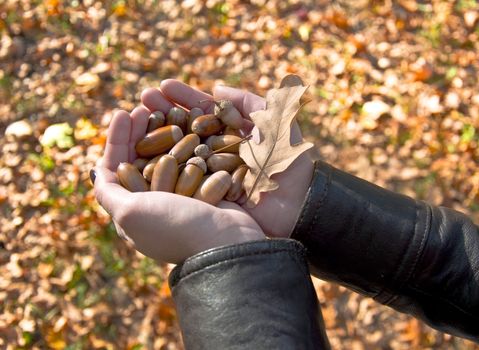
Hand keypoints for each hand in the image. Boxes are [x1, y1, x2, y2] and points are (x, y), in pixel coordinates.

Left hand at [93, 103, 264, 263]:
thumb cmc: (175, 227)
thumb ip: (109, 193)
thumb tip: (96, 173)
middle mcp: (157, 202)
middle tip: (145, 106)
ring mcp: (183, 195)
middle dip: (141, 131)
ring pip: (169, 155)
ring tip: (167, 109)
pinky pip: (194, 160)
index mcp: (135, 210)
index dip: (117, 139)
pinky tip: (190, 122)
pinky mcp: (207, 189)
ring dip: (165, 131)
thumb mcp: (130, 213)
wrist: (225, 242)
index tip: (124, 113)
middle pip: (142, 158)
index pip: (117, 168)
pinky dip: (190, 141)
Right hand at [141, 80, 313, 237]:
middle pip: (185, 128)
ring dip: (156, 136)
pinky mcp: (204, 196)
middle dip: (163, 112)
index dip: (184, 98)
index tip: (162, 86)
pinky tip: (142, 154)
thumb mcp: (274, 121)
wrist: (297, 203)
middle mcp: (217, 153)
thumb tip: (216, 89)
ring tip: (135, 120)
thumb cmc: (288, 161)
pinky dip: (161, 166)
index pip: (203, 111)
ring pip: (178, 151)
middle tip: (142, 98)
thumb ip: (247, 102)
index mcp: (232, 134)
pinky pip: (179, 178)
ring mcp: (209, 174)